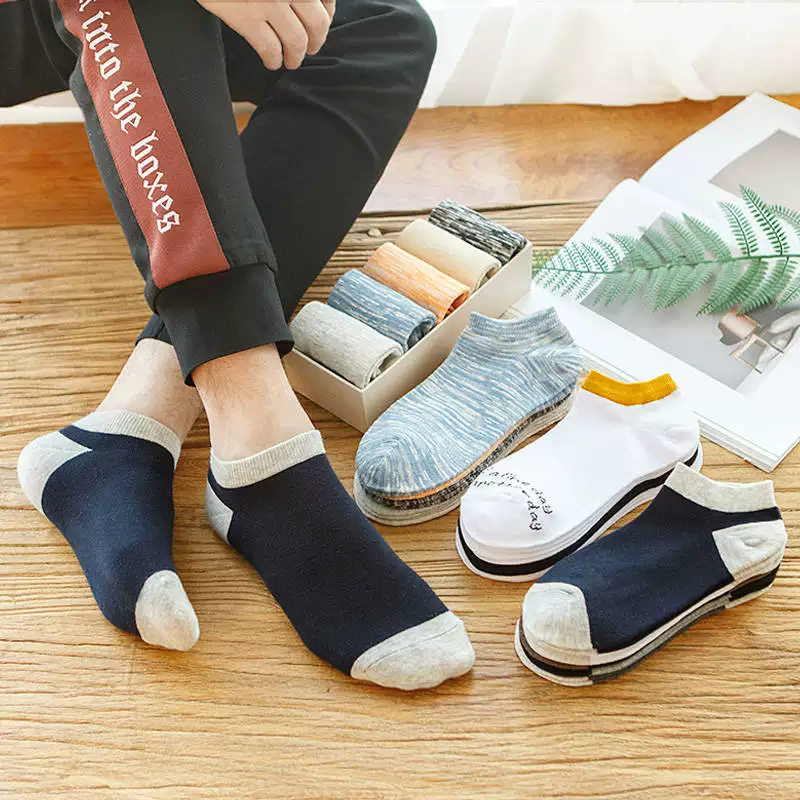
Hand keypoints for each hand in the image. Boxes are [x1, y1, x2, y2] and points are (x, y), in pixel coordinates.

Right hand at [200, 1, 335, 70]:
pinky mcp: (246, 16)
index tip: (322, 23)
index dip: (327, 15)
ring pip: (296, 41)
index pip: (327, 0)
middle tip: (311, 49)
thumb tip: (314, 4)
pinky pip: (269, 48)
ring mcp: (270, 2)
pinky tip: (271, 62)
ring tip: (292, 61)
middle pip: (317, 25)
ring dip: (296, 57)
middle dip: (316, 41)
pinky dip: (273, 60)